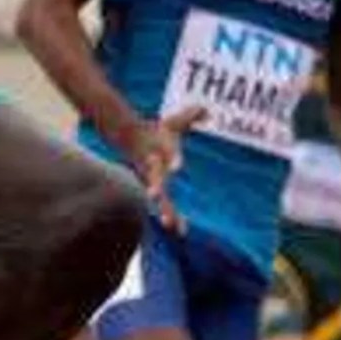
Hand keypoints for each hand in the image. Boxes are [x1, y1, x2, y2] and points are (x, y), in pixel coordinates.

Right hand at [115, 106, 206, 234]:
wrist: (131, 139)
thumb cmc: (158, 132)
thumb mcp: (174, 122)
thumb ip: (190, 117)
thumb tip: (209, 110)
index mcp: (160, 148)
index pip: (167, 153)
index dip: (172, 159)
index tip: (177, 167)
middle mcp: (154, 165)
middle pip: (154, 176)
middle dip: (155, 186)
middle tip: (154, 196)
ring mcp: (153, 178)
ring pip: (158, 196)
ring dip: (163, 209)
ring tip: (167, 223)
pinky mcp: (156, 188)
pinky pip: (165, 205)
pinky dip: (172, 217)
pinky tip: (181, 230)